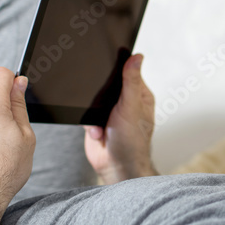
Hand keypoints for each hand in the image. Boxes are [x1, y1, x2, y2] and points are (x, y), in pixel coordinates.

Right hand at [84, 53, 157, 182]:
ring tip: (103, 126)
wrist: (116, 167)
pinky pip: (85, 114)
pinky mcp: (97, 122)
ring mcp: (110, 111)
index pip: (128, 71)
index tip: (106, 63)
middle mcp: (125, 101)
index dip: (117, 67)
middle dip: (100, 94)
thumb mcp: (131, 107)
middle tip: (103, 105)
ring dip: (93, 113)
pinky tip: (98, 134)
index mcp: (139, 94)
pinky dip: (89, 125)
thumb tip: (137, 57)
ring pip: (93, 99)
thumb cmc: (132, 142)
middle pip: (107, 84)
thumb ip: (131, 82)